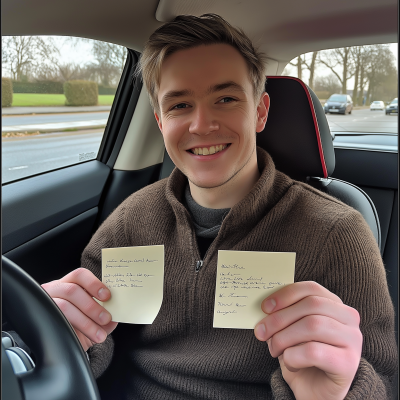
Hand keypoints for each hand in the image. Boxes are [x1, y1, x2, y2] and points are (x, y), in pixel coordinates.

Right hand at [42, 268, 117, 351]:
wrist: (68, 346)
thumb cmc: (85, 326)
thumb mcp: (98, 318)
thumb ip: (109, 311)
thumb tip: (120, 311)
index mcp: (71, 283)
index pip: (80, 275)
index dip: (94, 283)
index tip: (107, 296)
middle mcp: (57, 289)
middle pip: (72, 290)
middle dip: (92, 306)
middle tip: (106, 319)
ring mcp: (47, 303)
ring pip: (64, 306)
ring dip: (85, 322)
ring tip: (99, 335)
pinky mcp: (42, 319)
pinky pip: (55, 322)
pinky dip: (73, 330)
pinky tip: (83, 339)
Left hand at [254, 281, 361, 399]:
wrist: (315, 391)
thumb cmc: (301, 354)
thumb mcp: (291, 328)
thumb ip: (284, 313)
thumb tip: (265, 305)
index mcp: (335, 304)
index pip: (311, 289)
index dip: (286, 295)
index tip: (265, 307)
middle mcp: (349, 318)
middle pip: (311, 306)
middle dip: (280, 318)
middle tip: (261, 332)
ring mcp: (352, 340)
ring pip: (312, 326)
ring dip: (284, 338)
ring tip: (274, 349)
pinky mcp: (349, 363)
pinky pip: (313, 351)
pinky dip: (293, 356)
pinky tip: (291, 363)